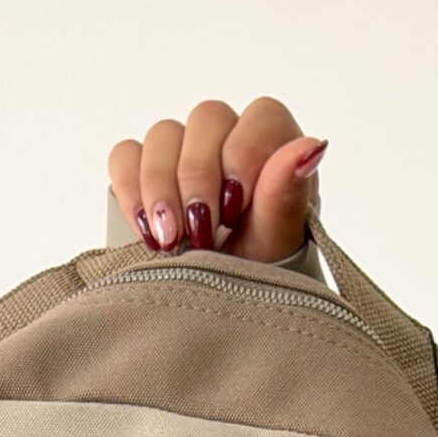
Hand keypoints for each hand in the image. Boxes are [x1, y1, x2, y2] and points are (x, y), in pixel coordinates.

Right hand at [107, 98, 326, 260]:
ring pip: (164, 134)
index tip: (236, 209)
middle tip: (202, 233)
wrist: (223, 319)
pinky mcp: (146, 172)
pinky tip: (146, 230)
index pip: (262, 117)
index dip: (243, 154)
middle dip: (198, 178)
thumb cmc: (261, 280)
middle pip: (207, 119)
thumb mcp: (276, 246)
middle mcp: (232, 143)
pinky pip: (125, 155)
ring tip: (171, 242)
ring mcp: (186, 153)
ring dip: (161, 187)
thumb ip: (287, 195)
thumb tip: (312, 146)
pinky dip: (130, 191)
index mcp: (277, 152)